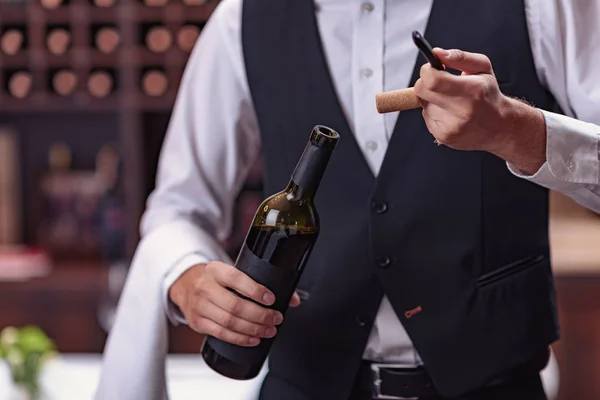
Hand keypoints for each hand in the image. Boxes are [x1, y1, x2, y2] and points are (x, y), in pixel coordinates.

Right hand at [169, 262, 300, 346]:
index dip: (255, 290)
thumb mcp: (233, 272)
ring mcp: (199, 306)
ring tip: (269, 330)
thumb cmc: (217, 279)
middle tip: (276, 319)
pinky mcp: (198, 322)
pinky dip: (240, 339)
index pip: (236, 279)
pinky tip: (254, 339)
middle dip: (260, 315)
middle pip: (235, 305)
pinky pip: (221, 334)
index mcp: (216, 270)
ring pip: (229, 322)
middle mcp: (205, 287)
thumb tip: (293, 299)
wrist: (186, 284)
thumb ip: (261, 282)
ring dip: (253, 329)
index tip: (271, 299)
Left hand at [414, 48, 546, 173]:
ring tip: (451, 101)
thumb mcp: (482, 68)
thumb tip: (436, 53)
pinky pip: (426, 117)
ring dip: (432, 99)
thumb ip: (459, 57)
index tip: (433, 69)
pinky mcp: (443, 137)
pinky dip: (433, 112)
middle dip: (426, 82)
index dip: (427, 71)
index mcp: (472, 91)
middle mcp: (462, 111)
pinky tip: (449, 113)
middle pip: (421, 91)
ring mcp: (451, 127)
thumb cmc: (488, 95)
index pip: (432, 79)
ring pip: (423, 104)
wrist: (499, 127)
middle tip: (440, 82)